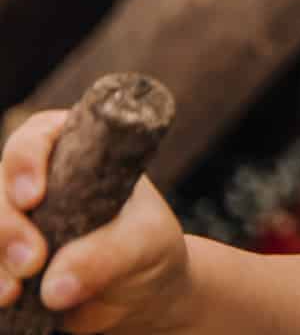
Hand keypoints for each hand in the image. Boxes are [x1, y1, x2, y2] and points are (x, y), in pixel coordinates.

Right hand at [1, 110, 191, 333]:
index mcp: (76, 152)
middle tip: (31, 262)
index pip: (38, 137)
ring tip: (13, 292)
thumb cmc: (148, 247)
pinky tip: (7, 299)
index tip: (33, 197)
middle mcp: (38, 180)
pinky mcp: (7, 258)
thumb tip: (54, 288)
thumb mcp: (144, 242)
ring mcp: (18, 220)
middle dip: (5, 225)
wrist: (142, 292)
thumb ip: (105, 255)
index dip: (26, 161)